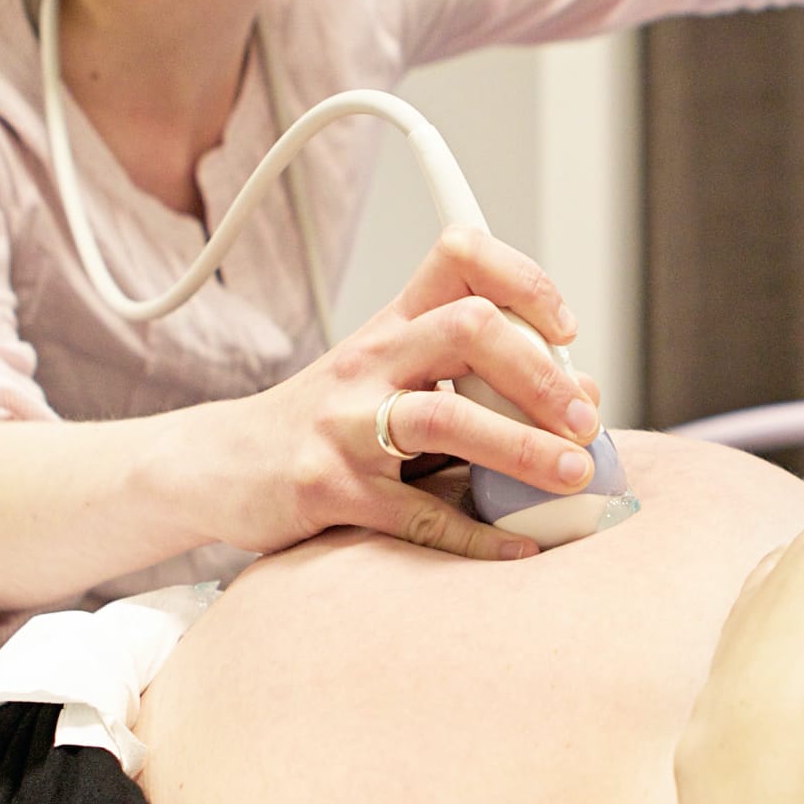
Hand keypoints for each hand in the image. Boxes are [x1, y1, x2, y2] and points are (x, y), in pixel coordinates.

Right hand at [222, 225, 603, 561]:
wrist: (217, 467)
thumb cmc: (322, 423)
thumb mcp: (390, 381)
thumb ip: (476, 380)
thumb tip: (586, 394)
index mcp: (391, 325)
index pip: (460, 258)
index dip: (525, 281)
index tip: (565, 330)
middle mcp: (368, 361)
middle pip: (469, 327)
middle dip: (541, 372)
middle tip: (582, 419)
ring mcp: (344, 425)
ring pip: (447, 417)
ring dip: (524, 447)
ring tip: (571, 475)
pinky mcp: (328, 491)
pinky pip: (418, 514)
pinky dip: (479, 534)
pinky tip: (519, 545)